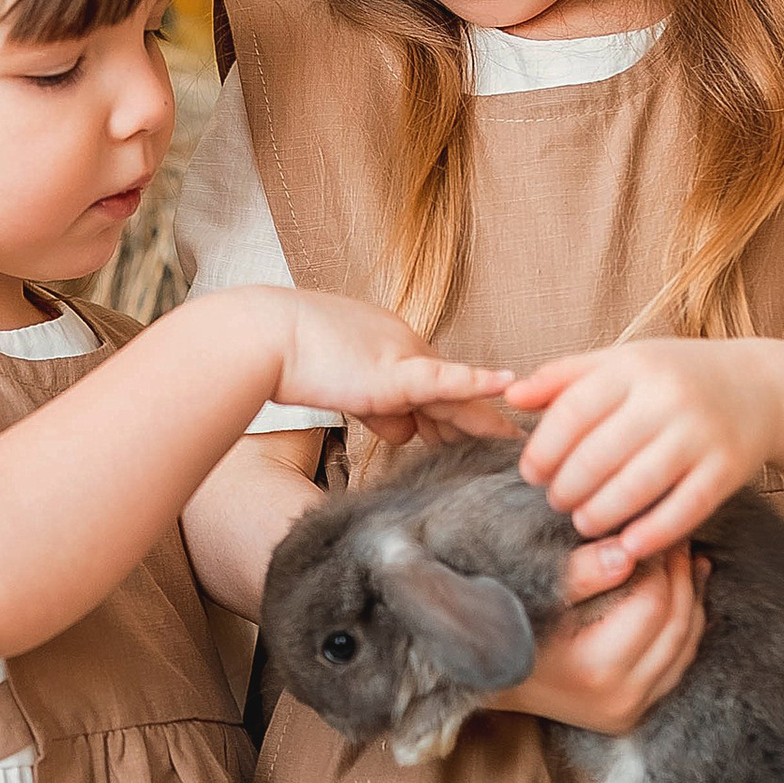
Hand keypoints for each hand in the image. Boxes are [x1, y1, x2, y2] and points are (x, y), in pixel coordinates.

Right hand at [274, 288, 512, 440]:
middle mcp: (406, 345)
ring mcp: (405, 357)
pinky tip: (507, 384)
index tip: (470, 439)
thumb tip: (405, 433)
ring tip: (518, 440)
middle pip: (452, 391)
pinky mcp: (398, 373)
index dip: (447, 418)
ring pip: (458, 395)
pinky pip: (447, 380)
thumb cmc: (289, 358)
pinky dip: (478, 384)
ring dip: (487, 421)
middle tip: (512, 442)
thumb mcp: (346, 390)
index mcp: (391, 345)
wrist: (265, 339)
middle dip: (479, 422)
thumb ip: (379, 410)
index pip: (429, 386)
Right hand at [490, 541, 705, 734]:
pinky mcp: (632, 714)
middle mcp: (619, 699)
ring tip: (684, 559)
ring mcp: (628, 711)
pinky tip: (685, 592)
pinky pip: (676, 665)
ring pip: (685, 647)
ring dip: (691, 599)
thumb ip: (582, 571)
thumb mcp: (535, 594)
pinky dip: (685, 627)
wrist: (486, 678)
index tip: (653, 529)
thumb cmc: (503, 626)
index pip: (652, 605)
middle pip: (676, 625)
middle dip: (680, 576)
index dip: (660, 562)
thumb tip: (627, 550)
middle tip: (675, 536)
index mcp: (594, 670)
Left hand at [507, 338, 783, 558]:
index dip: (544, 450)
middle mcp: (668, 397)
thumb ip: (565, 377)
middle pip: (599, 455)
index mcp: (634, 366)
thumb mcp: (622, 362)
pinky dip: (652, 533)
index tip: (531, 474)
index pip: (572, 413)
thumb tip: (510, 396)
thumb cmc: (676, 377)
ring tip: (584, 522)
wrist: (761, 387)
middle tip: (556, 503)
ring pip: (637, 487)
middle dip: (567, 488)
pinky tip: (628, 545)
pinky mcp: (727, 469)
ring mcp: (700, 434)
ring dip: (601, 514)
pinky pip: (683, 509)